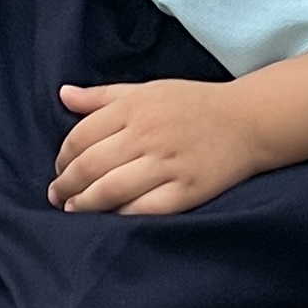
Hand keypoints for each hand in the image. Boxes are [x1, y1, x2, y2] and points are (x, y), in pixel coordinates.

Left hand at [51, 77, 279, 215]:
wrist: (249, 121)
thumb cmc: (194, 104)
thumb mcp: (147, 89)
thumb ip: (103, 96)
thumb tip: (63, 95)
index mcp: (134, 108)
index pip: (80, 136)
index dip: (62, 158)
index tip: (59, 169)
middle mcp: (147, 134)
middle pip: (90, 166)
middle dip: (66, 185)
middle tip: (58, 196)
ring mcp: (168, 164)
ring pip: (110, 189)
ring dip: (84, 204)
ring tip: (74, 209)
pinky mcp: (186, 190)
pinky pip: (143, 209)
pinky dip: (120, 216)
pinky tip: (109, 217)